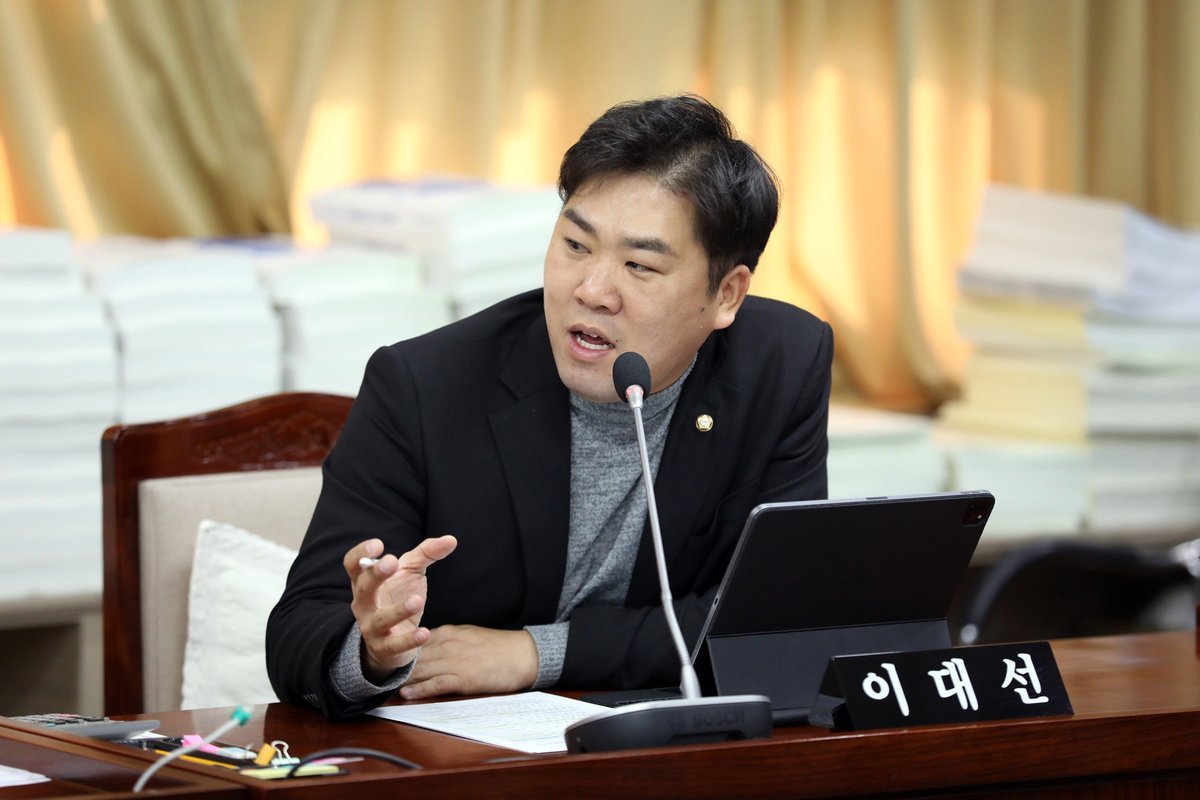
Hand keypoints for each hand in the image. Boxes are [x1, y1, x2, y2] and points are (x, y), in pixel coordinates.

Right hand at [345, 535, 456, 682]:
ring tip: (417, 601)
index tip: (378, 544)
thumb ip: (427, 554)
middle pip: (363, 588)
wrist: (392, 641)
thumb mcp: (410, 572)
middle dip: (376, 576)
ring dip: (397, 610)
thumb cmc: (398, 597)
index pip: (353, 565)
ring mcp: (371, 627)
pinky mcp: (384, 648)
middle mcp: (363, 604)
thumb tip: (452, 539)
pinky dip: (409, 640)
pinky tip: (425, 633)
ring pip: (380, 619)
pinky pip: (394, 645)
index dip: (361, 553)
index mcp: (365, 582)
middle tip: (393, 563)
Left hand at [399, 625, 538, 699]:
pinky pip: (434, 684)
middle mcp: (447, 645)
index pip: (416, 643)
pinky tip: (406, 693)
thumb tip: (429, 647)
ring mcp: (454, 662)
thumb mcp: (469, 634)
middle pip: (414, 657)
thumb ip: (448, 639)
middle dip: (396, 667)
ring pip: (420, 670)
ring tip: (386, 688)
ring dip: (402, 679)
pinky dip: (418, 689)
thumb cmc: (498, 647)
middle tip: (379, 677)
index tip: (387, 661)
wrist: (522, 655)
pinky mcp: (462, 678)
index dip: (400, 654)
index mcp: (448, 632)